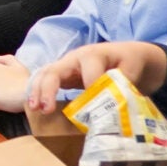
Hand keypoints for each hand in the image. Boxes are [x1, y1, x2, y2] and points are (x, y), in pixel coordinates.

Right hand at [27, 42, 166, 113]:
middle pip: (55, 71)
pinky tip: (34, 106)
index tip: (95, 111)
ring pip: (44, 75)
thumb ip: (123, 81)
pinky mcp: (63, 75)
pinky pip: (45, 80)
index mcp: (93, 55)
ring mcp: (66, 66)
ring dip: (37, 92)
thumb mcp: (133, 68)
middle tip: (46, 110)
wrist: (127, 55)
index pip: (88, 75)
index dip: (91, 93)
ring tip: (34, 108)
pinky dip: (37, 92)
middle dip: (48, 90)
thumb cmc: (129, 61)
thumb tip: (113, 101)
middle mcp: (74, 58)